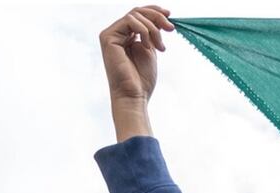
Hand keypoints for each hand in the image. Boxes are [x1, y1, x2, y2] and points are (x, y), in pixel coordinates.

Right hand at [99, 6, 173, 139]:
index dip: (155, 11)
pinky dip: (143, 30)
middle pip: (137, 12)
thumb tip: (162, 16)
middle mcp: (117, 33)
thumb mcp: (151, 50)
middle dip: (157, 17)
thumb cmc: (142, 79)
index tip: (170, 16)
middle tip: (171, 28)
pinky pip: (129, 21)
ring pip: (135, 15)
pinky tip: (147, 46)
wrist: (134, 95)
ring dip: (153, 29)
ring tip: (159, 46)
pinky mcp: (108, 37)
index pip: (139, 15)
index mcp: (126, 36)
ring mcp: (111, 35)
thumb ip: (152, 33)